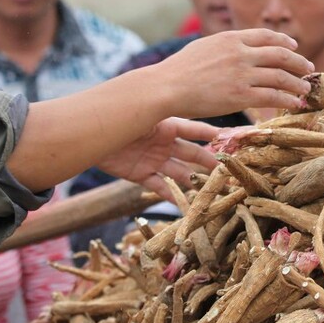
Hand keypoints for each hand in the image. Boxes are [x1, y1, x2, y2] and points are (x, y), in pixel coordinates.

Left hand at [94, 117, 220, 200]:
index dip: (213, 135)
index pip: (196, 130)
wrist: (90, 135)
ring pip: (179, 172)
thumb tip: (197, 123)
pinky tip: (183, 204)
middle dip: (209, 164)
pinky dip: (170, 195)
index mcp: (168, 126)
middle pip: (192, 154)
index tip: (233, 141)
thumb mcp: (147, 118)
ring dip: (193, 181)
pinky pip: (159, 186)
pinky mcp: (141, 174)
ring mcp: (153, 159)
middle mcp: (164, 143)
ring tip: (210, 192)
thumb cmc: (120, 120)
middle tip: (227, 173)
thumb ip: (172, 123)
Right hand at [154, 29, 314, 117]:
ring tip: (305, 89)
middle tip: (308, 69)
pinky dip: (287, 99)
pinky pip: (272, 96)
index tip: (295, 46)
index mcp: (231, 38)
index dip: (285, 41)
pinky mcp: (240, 96)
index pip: (266, 36)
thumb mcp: (204, 47)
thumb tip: (236, 48)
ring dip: (297, 83)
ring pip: (280, 77)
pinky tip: (294, 103)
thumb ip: (224, 46)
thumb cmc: (179, 70)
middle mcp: (240, 54)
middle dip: (298, 62)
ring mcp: (242, 74)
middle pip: (280, 55)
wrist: (167, 87)